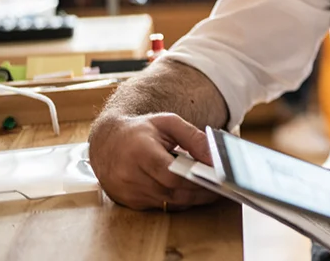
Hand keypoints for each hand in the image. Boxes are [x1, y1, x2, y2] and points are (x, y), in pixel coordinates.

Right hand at [88, 112, 218, 210]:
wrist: (107, 141)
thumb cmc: (141, 130)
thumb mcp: (168, 123)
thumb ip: (194, 138)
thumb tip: (215, 157)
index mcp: (139, 152)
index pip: (171, 174)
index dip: (196, 178)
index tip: (218, 178)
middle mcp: (130, 175)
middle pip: (172, 192)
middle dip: (200, 191)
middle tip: (222, 187)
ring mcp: (128, 192)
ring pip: (168, 202)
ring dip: (192, 198)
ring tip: (212, 189)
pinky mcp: (129, 202)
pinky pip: (160, 205)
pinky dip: (178, 200)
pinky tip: (192, 192)